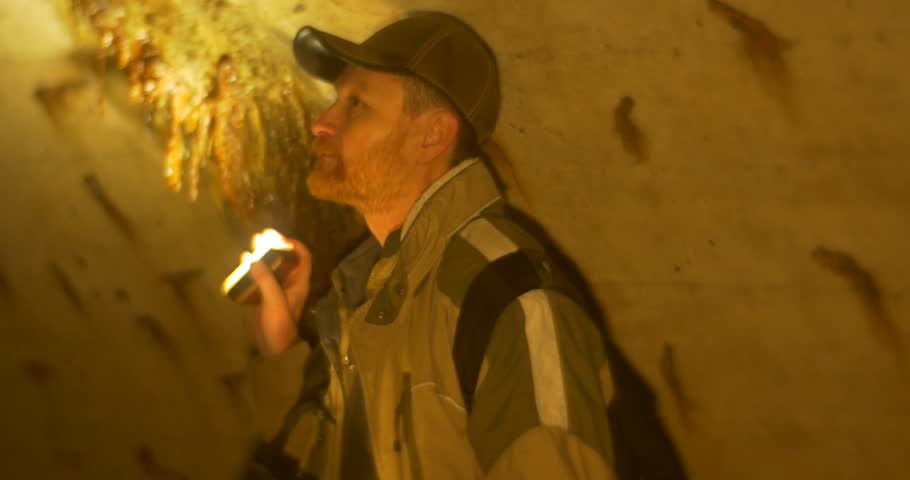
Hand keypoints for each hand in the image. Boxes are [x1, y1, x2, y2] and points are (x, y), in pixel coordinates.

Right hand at [249, 237, 311, 355]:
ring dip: (264, 255)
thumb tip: (254, 259)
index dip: (294, 245)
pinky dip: (256, 268)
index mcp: (299, 283)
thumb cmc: (280, 325)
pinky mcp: (267, 297)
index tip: (279, 238)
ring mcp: (279, 290)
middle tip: (261, 235)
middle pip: (286, 260)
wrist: (273, 349)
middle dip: (275, 246)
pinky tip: (246, 263)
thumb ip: (266, 281)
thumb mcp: (274, 301)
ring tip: (252, 244)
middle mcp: (291, 284)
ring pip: (274, 267)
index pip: (303, 258)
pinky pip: (263, 277)